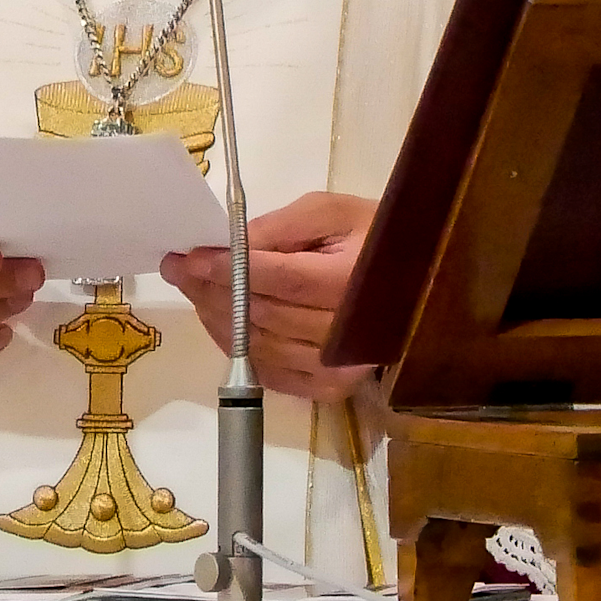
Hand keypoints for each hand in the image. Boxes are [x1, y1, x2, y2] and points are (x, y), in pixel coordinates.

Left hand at [160, 191, 375, 401]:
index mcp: (353, 283)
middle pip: (262, 315)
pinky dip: (237, 349)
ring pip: (259, 347)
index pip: (279, 279)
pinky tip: (219, 323)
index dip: (228, 270)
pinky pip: (270, 373)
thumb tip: (227, 246)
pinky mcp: (330, 388)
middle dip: (212, 290)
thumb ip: (280, 228)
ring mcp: (338, 369)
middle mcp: (346, 334)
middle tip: (180, 269)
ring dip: (217, 319)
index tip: (189, 256)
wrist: (421, 285)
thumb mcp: (332, 212)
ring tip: (195, 290)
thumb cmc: (373, 236)